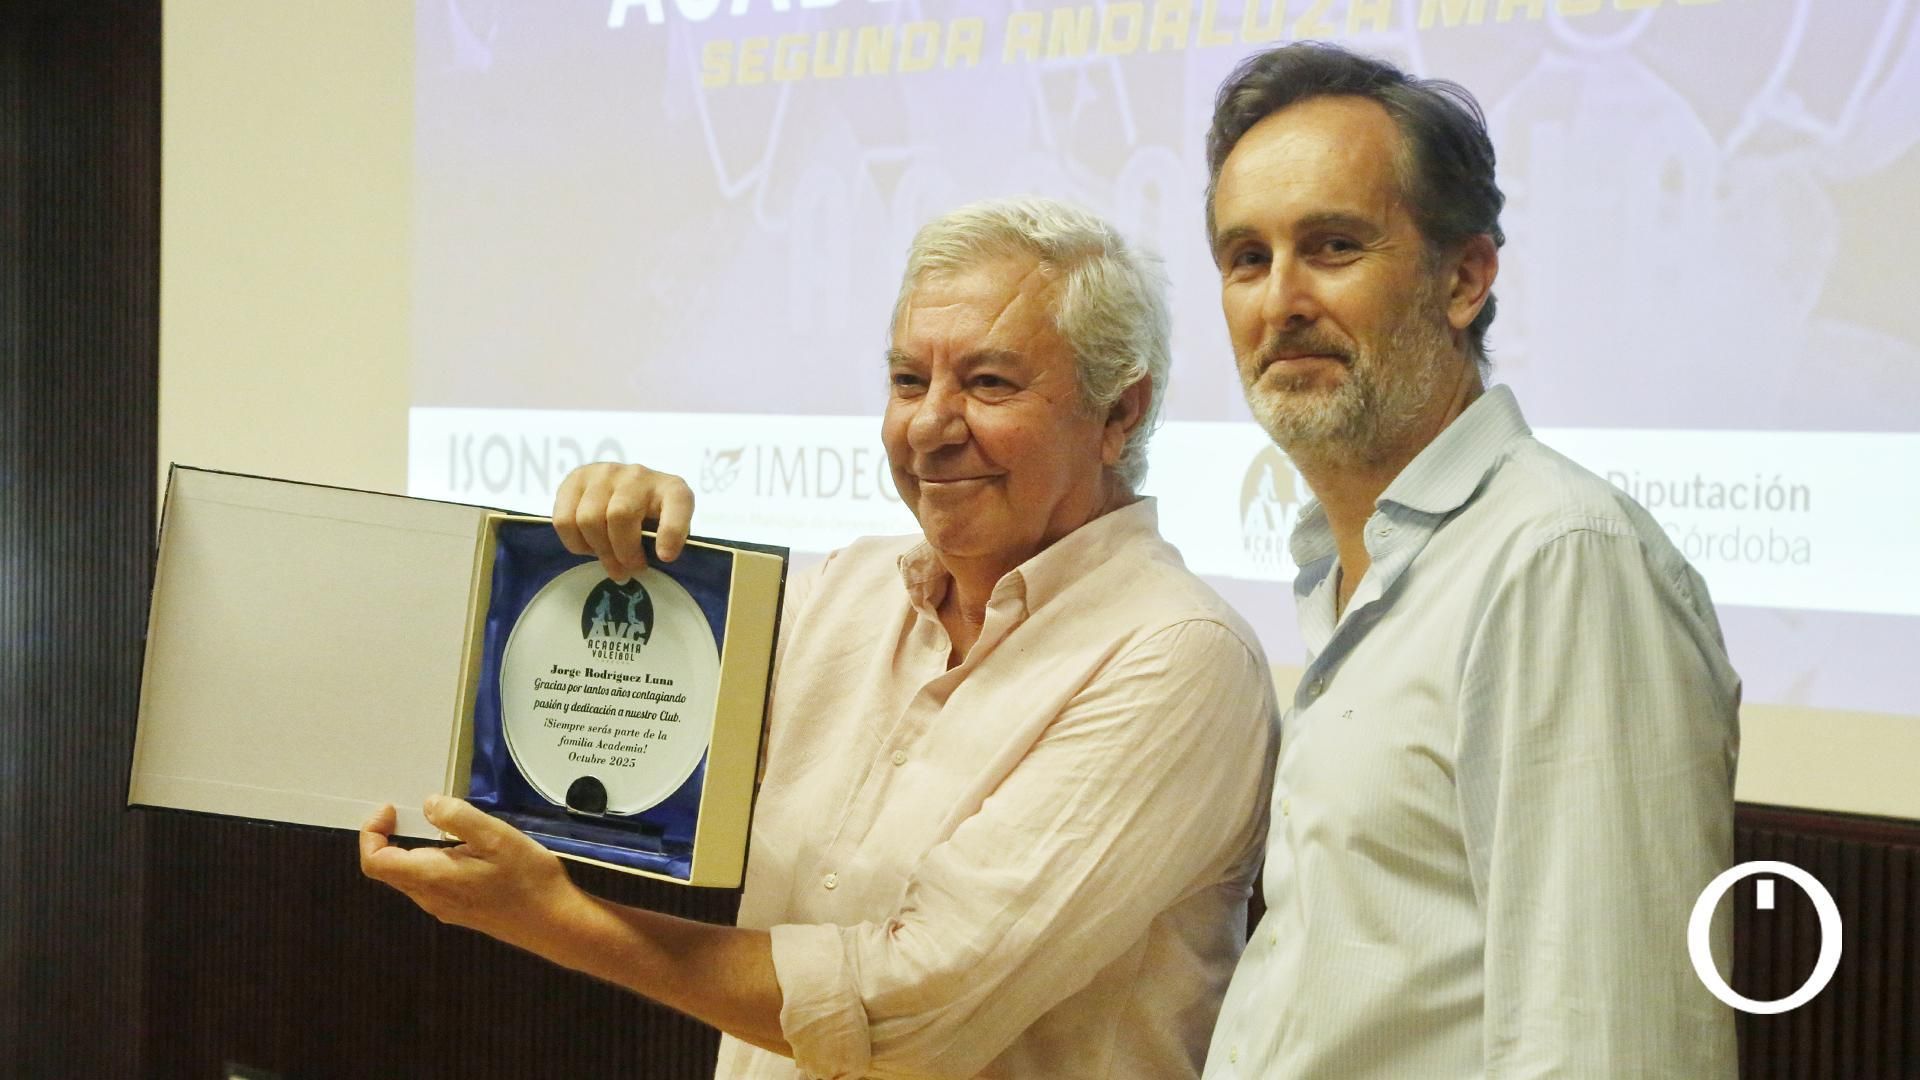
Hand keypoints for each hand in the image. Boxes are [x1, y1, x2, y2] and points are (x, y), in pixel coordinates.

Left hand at [359, 796, 579, 948]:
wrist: (555, 924)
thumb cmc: (527, 878)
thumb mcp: (496, 837)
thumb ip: (458, 818)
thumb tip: (428, 806)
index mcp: (431, 878)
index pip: (376, 862)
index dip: (372, 833)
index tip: (393, 809)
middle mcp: (430, 898)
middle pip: (390, 869)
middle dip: (392, 837)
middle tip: (417, 810)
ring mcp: (445, 908)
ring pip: (411, 877)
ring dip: (414, 848)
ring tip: (445, 825)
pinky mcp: (461, 911)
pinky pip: (432, 883)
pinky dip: (432, 861)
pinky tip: (465, 849)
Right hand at [552, 462, 693, 581]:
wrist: (626, 489)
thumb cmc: (650, 519)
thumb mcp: (666, 531)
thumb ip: (660, 546)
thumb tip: (634, 569)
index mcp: (672, 489)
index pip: (677, 503)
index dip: (672, 531)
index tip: (666, 557)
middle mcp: (637, 475)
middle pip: (619, 516)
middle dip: (622, 553)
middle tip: (627, 570)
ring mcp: (604, 473)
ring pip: (588, 519)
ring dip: (597, 549)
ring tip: (607, 557)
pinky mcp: (576, 478)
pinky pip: (564, 520)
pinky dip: (574, 542)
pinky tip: (588, 544)